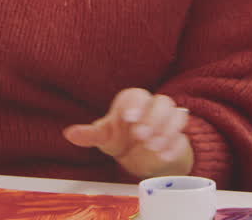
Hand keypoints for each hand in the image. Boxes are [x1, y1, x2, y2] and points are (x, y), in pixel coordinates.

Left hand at [62, 88, 192, 178]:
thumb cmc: (121, 139)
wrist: (142, 154)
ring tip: (154, 146)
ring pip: (176, 113)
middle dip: (152, 118)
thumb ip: (90, 135)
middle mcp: (152, 107)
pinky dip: (174, 145)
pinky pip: (182, 135)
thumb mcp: (105, 138)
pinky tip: (164, 155)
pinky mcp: (178, 135)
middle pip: (161, 102)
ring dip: (167, 129)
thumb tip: (69, 134)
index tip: (129, 118)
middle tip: (141, 135)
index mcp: (132, 102)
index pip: (136, 95)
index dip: (135, 105)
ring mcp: (167, 120)